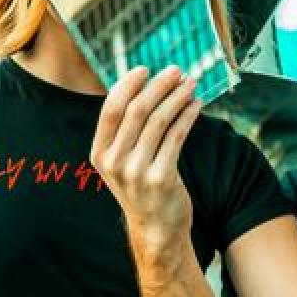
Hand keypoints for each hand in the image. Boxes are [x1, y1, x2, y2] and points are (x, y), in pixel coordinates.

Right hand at [91, 65, 203, 252]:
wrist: (156, 227)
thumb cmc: (142, 184)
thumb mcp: (122, 159)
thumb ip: (126, 128)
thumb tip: (144, 83)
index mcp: (100, 153)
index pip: (111, 109)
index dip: (128, 85)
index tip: (145, 69)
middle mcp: (115, 162)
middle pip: (137, 111)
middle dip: (159, 85)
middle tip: (176, 71)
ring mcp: (137, 173)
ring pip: (159, 121)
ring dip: (177, 97)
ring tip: (190, 84)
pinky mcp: (161, 179)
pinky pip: (176, 137)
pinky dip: (188, 116)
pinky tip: (196, 105)